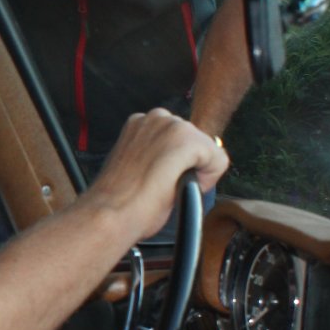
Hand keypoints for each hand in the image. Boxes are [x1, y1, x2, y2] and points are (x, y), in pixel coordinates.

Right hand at [79, 109, 228, 239]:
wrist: (110, 212)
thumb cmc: (117, 198)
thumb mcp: (134, 164)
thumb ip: (153, 154)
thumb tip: (173, 162)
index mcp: (141, 121)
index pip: (179, 140)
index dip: (173, 164)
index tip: (153, 176)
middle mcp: (158, 118)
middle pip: (197, 142)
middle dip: (187, 165)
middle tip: (161, 184)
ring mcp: (174, 127)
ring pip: (208, 151)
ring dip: (195, 171)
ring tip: (166, 185)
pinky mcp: (189, 141)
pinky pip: (218, 161)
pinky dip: (207, 178)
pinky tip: (178, 185)